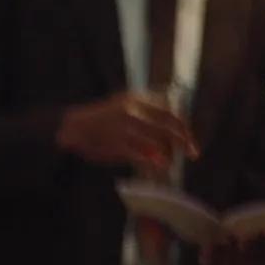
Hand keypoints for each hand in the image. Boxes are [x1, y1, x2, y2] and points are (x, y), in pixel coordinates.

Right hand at [56, 92, 197, 168]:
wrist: (71, 127)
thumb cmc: (100, 122)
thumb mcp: (125, 109)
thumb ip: (147, 118)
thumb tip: (170, 136)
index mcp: (137, 99)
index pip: (169, 112)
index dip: (183, 127)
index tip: (190, 141)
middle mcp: (134, 109)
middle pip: (168, 125)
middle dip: (184, 140)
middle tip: (193, 153)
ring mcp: (125, 125)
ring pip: (157, 141)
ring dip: (168, 154)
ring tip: (168, 162)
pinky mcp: (117, 141)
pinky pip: (141, 153)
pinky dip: (152, 160)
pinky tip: (157, 165)